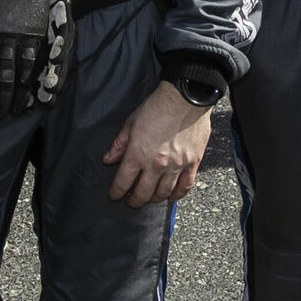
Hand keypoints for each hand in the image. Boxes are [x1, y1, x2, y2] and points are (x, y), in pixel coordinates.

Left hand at [104, 81, 212, 206]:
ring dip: (153, 199)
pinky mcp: (192, 164)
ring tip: (148, 198)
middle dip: (134, 200)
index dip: (116, 192)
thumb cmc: (156, 107)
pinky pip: (185, 187)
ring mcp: (176, 166)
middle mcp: (157, 165)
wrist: (185, 99)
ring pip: (163, 193)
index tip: (114, 195)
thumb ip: (119, 145)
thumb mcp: (130, 123)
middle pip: (143, 193)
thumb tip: (108, 160)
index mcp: (138, 154)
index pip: (123, 181)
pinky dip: (177, 195)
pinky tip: (171, 196)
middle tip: (130, 201)